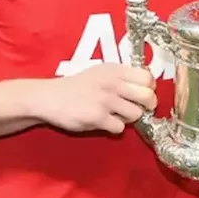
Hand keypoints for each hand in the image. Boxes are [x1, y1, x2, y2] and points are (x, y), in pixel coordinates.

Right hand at [35, 63, 156, 133]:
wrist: (49, 98)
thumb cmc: (75, 87)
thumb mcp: (99, 72)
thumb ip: (121, 77)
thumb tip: (147, 88)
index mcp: (114, 69)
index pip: (147, 77)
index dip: (149, 88)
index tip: (142, 93)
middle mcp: (112, 83)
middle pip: (148, 97)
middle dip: (146, 106)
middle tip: (137, 108)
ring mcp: (105, 101)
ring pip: (136, 114)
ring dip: (128, 118)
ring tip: (115, 114)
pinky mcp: (98, 118)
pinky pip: (119, 128)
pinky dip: (113, 128)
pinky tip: (103, 121)